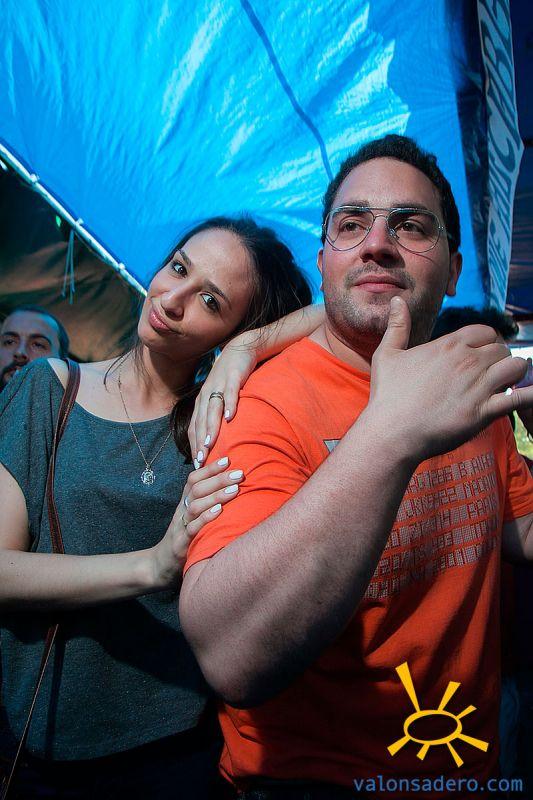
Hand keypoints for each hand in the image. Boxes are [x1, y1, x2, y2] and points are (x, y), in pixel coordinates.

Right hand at [150, 456, 243, 588]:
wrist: (160, 565)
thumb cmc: (185, 538)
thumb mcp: (193, 517)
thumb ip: (206, 502)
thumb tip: (229, 486)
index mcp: (185, 503)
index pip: (194, 479)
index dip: (209, 468)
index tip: (228, 459)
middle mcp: (182, 511)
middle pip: (196, 488)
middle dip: (218, 478)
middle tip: (238, 472)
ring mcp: (180, 526)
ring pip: (195, 505)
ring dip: (215, 496)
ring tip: (234, 489)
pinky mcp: (181, 544)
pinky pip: (192, 528)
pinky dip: (206, 518)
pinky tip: (219, 512)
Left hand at [188, 337, 257, 462]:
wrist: (239, 349)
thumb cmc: (229, 378)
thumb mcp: (219, 396)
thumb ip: (216, 415)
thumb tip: (216, 440)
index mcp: (202, 402)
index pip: (194, 427)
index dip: (193, 445)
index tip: (196, 464)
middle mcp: (206, 394)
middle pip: (201, 421)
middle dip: (199, 442)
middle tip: (200, 461)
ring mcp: (219, 386)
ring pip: (212, 409)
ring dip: (211, 427)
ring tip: (210, 444)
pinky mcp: (233, 378)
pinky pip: (231, 393)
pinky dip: (230, 405)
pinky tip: (231, 418)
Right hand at [367, 296, 532, 461]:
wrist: (390, 432)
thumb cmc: (387, 396)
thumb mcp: (387, 354)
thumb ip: (397, 325)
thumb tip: (397, 300)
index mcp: (448, 345)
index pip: (486, 332)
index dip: (487, 343)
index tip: (481, 357)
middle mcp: (467, 361)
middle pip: (502, 349)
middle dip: (499, 361)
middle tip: (490, 376)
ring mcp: (477, 385)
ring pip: (517, 367)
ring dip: (514, 375)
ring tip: (503, 386)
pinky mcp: (484, 411)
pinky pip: (520, 398)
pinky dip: (529, 395)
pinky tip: (529, 395)